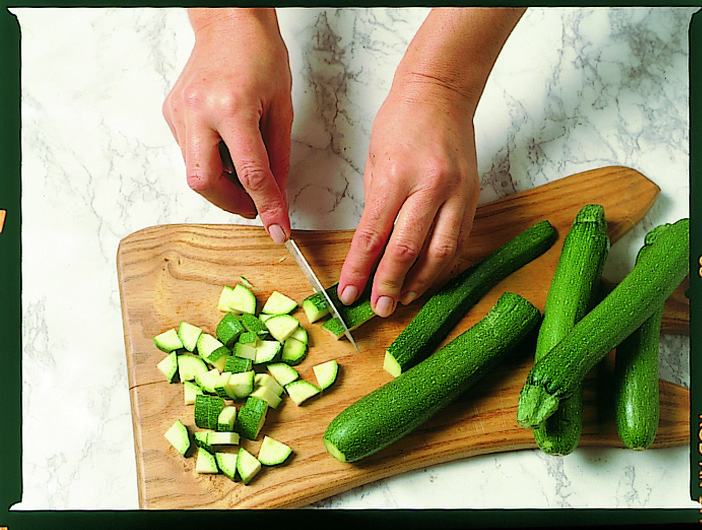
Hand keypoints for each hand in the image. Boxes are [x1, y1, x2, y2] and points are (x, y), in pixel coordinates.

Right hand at [162, 8, 292, 242]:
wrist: (229, 22)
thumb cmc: (260, 55)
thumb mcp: (282, 108)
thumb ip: (278, 158)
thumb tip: (276, 195)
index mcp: (232, 108)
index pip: (251, 174)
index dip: (268, 207)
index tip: (278, 229)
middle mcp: (198, 112)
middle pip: (205, 184)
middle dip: (231, 203)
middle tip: (254, 204)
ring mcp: (179, 113)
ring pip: (194, 172)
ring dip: (222, 183)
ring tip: (242, 165)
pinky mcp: (171, 114)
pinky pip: (190, 153)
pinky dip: (210, 162)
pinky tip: (225, 144)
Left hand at [337, 7, 523, 316]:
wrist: (442, 93)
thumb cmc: (401, 123)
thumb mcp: (375, 163)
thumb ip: (376, 208)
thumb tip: (371, 249)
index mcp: (397, 177)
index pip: (373, 236)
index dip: (359, 270)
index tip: (348, 293)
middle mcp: (431, 188)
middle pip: (408, 250)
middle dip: (390, 285)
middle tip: (379, 309)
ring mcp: (458, 194)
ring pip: (440, 253)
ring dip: (421, 282)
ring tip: (404, 299)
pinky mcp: (473, 198)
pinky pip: (458, 242)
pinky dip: (443, 265)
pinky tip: (429, 278)